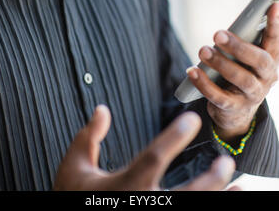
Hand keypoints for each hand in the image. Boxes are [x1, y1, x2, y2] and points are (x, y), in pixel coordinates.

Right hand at [53, 105, 237, 190]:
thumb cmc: (70, 197)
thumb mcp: (73, 166)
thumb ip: (88, 136)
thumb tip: (102, 108)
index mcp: (122, 187)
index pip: (154, 158)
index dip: (175, 137)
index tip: (192, 119)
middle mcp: (140, 205)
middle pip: (185, 196)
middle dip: (210, 180)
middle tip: (227, 161)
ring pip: (192, 210)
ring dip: (217, 197)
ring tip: (239, 185)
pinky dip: (209, 208)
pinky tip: (226, 198)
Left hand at [187, 3, 278, 141]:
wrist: (235, 111)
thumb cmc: (239, 73)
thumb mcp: (243, 59)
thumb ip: (241, 43)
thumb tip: (226, 29)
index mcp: (270, 61)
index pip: (275, 41)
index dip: (275, 24)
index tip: (273, 5)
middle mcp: (266, 78)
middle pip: (259, 61)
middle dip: (238, 46)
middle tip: (217, 34)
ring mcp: (252, 95)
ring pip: (240, 79)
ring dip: (220, 63)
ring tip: (203, 50)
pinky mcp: (234, 108)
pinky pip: (219, 97)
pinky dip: (204, 84)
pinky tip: (192, 71)